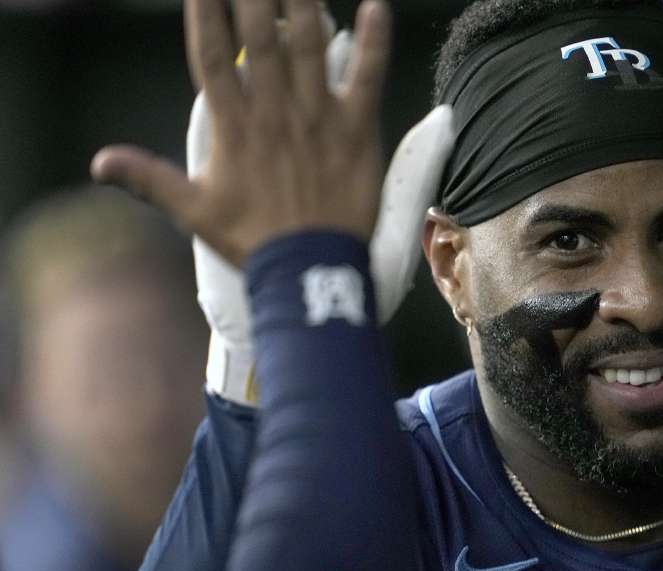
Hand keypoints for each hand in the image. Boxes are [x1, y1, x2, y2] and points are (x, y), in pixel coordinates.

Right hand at [91, 0, 392, 265]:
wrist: (309, 269)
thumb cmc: (252, 239)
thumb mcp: (193, 210)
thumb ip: (149, 178)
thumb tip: (99, 162)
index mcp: (233, 125)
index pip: (209, 55)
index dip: (204, 13)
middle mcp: (274, 110)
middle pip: (259, 36)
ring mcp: (318, 116)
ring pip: (309, 45)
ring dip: (303, 3)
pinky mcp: (357, 129)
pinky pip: (369, 78)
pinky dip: (376, 42)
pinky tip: (378, 6)